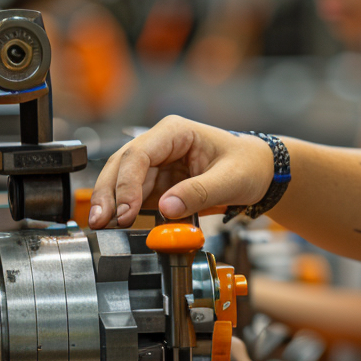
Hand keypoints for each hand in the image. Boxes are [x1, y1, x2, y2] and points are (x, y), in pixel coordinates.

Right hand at [88, 116, 272, 227]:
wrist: (259, 174)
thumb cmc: (249, 165)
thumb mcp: (231, 179)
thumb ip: (199, 193)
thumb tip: (166, 208)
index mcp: (175, 132)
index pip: (139, 154)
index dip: (126, 183)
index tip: (125, 210)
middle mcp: (160, 145)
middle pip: (122, 167)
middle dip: (108, 194)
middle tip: (100, 222)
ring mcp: (156, 165)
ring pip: (122, 182)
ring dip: (112, 205)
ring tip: (103, 228)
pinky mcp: (158, 185)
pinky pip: (135, 197)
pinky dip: (125, 212)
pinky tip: (118, 227)